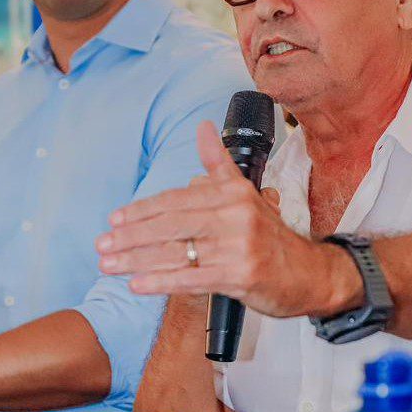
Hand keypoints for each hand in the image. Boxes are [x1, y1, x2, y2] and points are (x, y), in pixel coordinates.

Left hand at [96, 121, 360, 317]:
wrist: (309, 273)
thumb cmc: (268, 235)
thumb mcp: (246, 193)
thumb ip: (218, 163)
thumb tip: (202, 127)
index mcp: (233, 192)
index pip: (177, 199)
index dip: (143, 210)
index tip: (116, 219)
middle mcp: (236, 215)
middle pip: (171, 224)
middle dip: (131, 236)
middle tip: (102, 244)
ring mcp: (238, 247)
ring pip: (176, 252)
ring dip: (136, 260)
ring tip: (108, 264)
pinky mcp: (240, 276)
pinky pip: (191, 279)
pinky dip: (161, 281)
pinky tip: (136, 284)